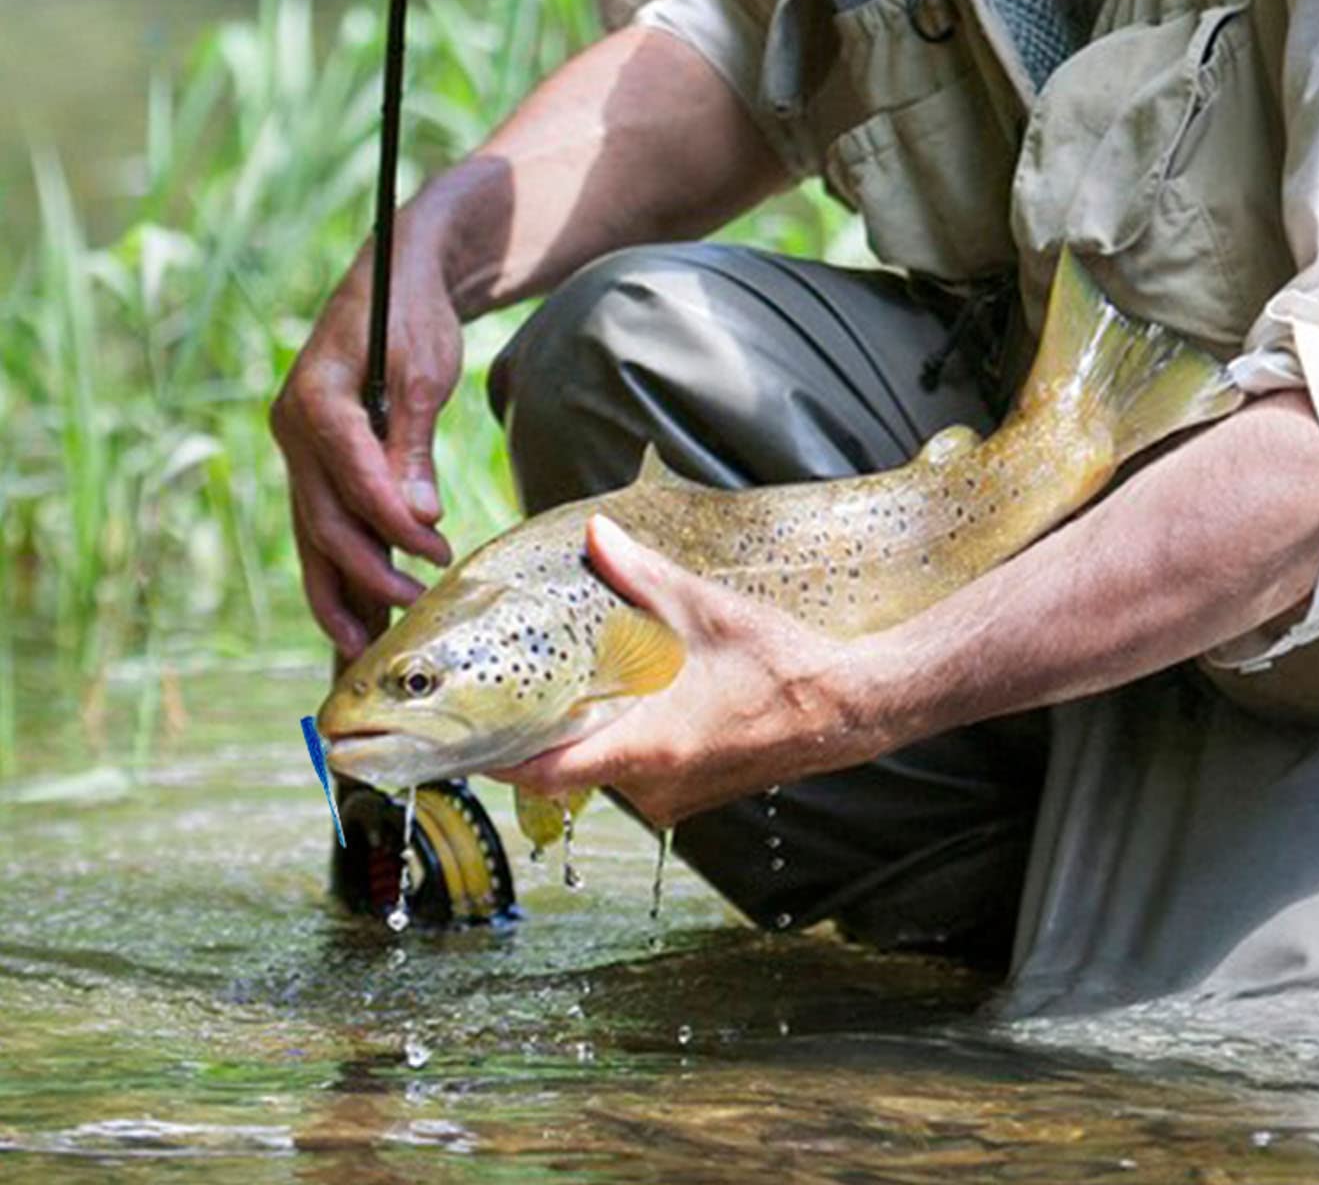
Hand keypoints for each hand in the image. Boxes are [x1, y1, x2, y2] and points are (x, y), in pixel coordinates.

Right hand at [270, 235, 460, 656]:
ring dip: (339, 590)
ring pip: (313, 533)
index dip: (391, 521)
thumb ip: (414, 444)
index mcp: (315, 398)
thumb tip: (418, 519)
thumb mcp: (426, 370)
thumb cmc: (414, 317)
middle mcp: (293, 428)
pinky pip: (323, 526)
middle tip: (415, 607)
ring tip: (360, 649)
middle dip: (365, 571)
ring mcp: (299, 450)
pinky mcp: (316, 464)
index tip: (436, 553)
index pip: (350, 474)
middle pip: (322, 517)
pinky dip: (340, 571)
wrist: (394, 281)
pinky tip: (355, 619)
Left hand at [491, 516, 893, 825]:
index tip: (460, 737)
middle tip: (510, 689)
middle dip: (538, 732)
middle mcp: (654, 785)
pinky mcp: (693, 793)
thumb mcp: (702, 609)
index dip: (495, 757)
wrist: (845, 708)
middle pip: (566, 771)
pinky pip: (635, 774)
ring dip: (582, 736)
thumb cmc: (777, 664)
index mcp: (646, 746)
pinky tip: (624, 701)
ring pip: (602, 772)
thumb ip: (640, 573)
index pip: (545, 771)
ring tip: (564, 687)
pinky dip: (618, 742)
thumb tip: (593, 534)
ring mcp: (675, 797)